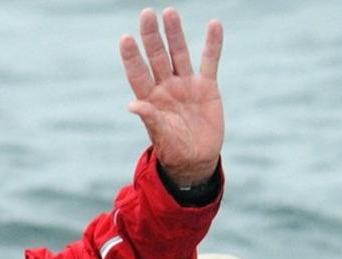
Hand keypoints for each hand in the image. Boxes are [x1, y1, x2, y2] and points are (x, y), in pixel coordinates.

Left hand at [120, 7, 223, 186]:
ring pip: (179, 53)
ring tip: (170, 12)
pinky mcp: (206, 87)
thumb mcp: (162, 137)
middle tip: (147, 14)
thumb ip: (151, 119)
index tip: (126, 38)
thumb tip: (132, 105)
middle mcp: (165, 86)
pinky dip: (213, 44)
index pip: (138, 72)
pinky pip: (210, 61)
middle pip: (157, 56)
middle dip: (152, 36)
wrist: (196, 160)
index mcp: (150, 98)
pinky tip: (214, 24)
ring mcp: (186, 84)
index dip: (132, 56)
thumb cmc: (174, 151)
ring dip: (175, 33)